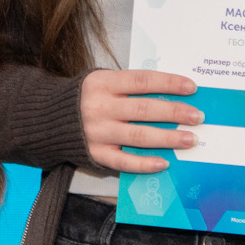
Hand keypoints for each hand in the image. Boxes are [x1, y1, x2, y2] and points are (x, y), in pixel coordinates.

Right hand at [81, 69, 202, 172]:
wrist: (47, 118)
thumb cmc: (85, 98)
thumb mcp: (101, 81)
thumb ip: (129, 86)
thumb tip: (170, 93)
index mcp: (102, 83)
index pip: (142, 81)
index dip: (168, 83)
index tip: (192, 87)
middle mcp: (100, 107)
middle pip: (144, 109)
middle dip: (175, 112)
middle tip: (197, 116)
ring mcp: (98, 132)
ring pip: (139, 136)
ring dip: (168, 138)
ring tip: (190, 139)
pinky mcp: (96, 153)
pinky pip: (124, 162)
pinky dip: (145, 164)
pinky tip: (164, 162)